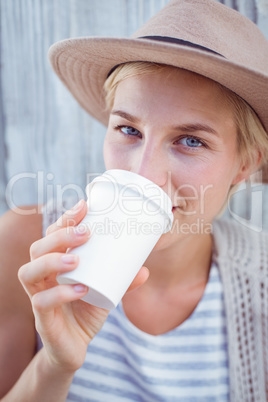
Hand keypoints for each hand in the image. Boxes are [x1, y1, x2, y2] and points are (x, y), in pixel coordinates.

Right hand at [18, 200, 148, 373]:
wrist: (73, 348)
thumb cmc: (86, 311)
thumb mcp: (106, 291)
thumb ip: (123, 280)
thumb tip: (144, 269)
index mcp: (55, 264)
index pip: (52, 235)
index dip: (65, 219)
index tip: (85, 206)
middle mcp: (42, 277)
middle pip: (37, 248)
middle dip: (60, 236)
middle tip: (86, 232)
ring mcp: (38, 296)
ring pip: (28, 272)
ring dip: (52, 261)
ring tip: (76, 260)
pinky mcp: (42, 319)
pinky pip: (41, 302)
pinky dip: (60, 293)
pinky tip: (80, 289)